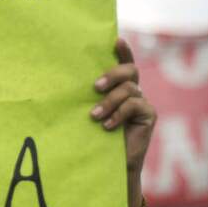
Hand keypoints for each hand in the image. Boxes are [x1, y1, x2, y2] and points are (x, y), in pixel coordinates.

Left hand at [90, 38, 155, 206]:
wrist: (108, 166)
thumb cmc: (92, 138)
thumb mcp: (86, 114)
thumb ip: (85, 99)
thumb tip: (58, 83)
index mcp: (118, 87)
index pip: (123, 63)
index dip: (122, 50)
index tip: (115, 40)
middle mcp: (133, 91)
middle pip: (129, 70)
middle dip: (112, 74)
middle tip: (94, 87)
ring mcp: (142, 102)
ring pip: (129, 89)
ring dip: (109, 101)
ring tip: (94, 116)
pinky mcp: (149, 115)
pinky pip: (135, 105)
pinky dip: (119, 114)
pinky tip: (107, 126)